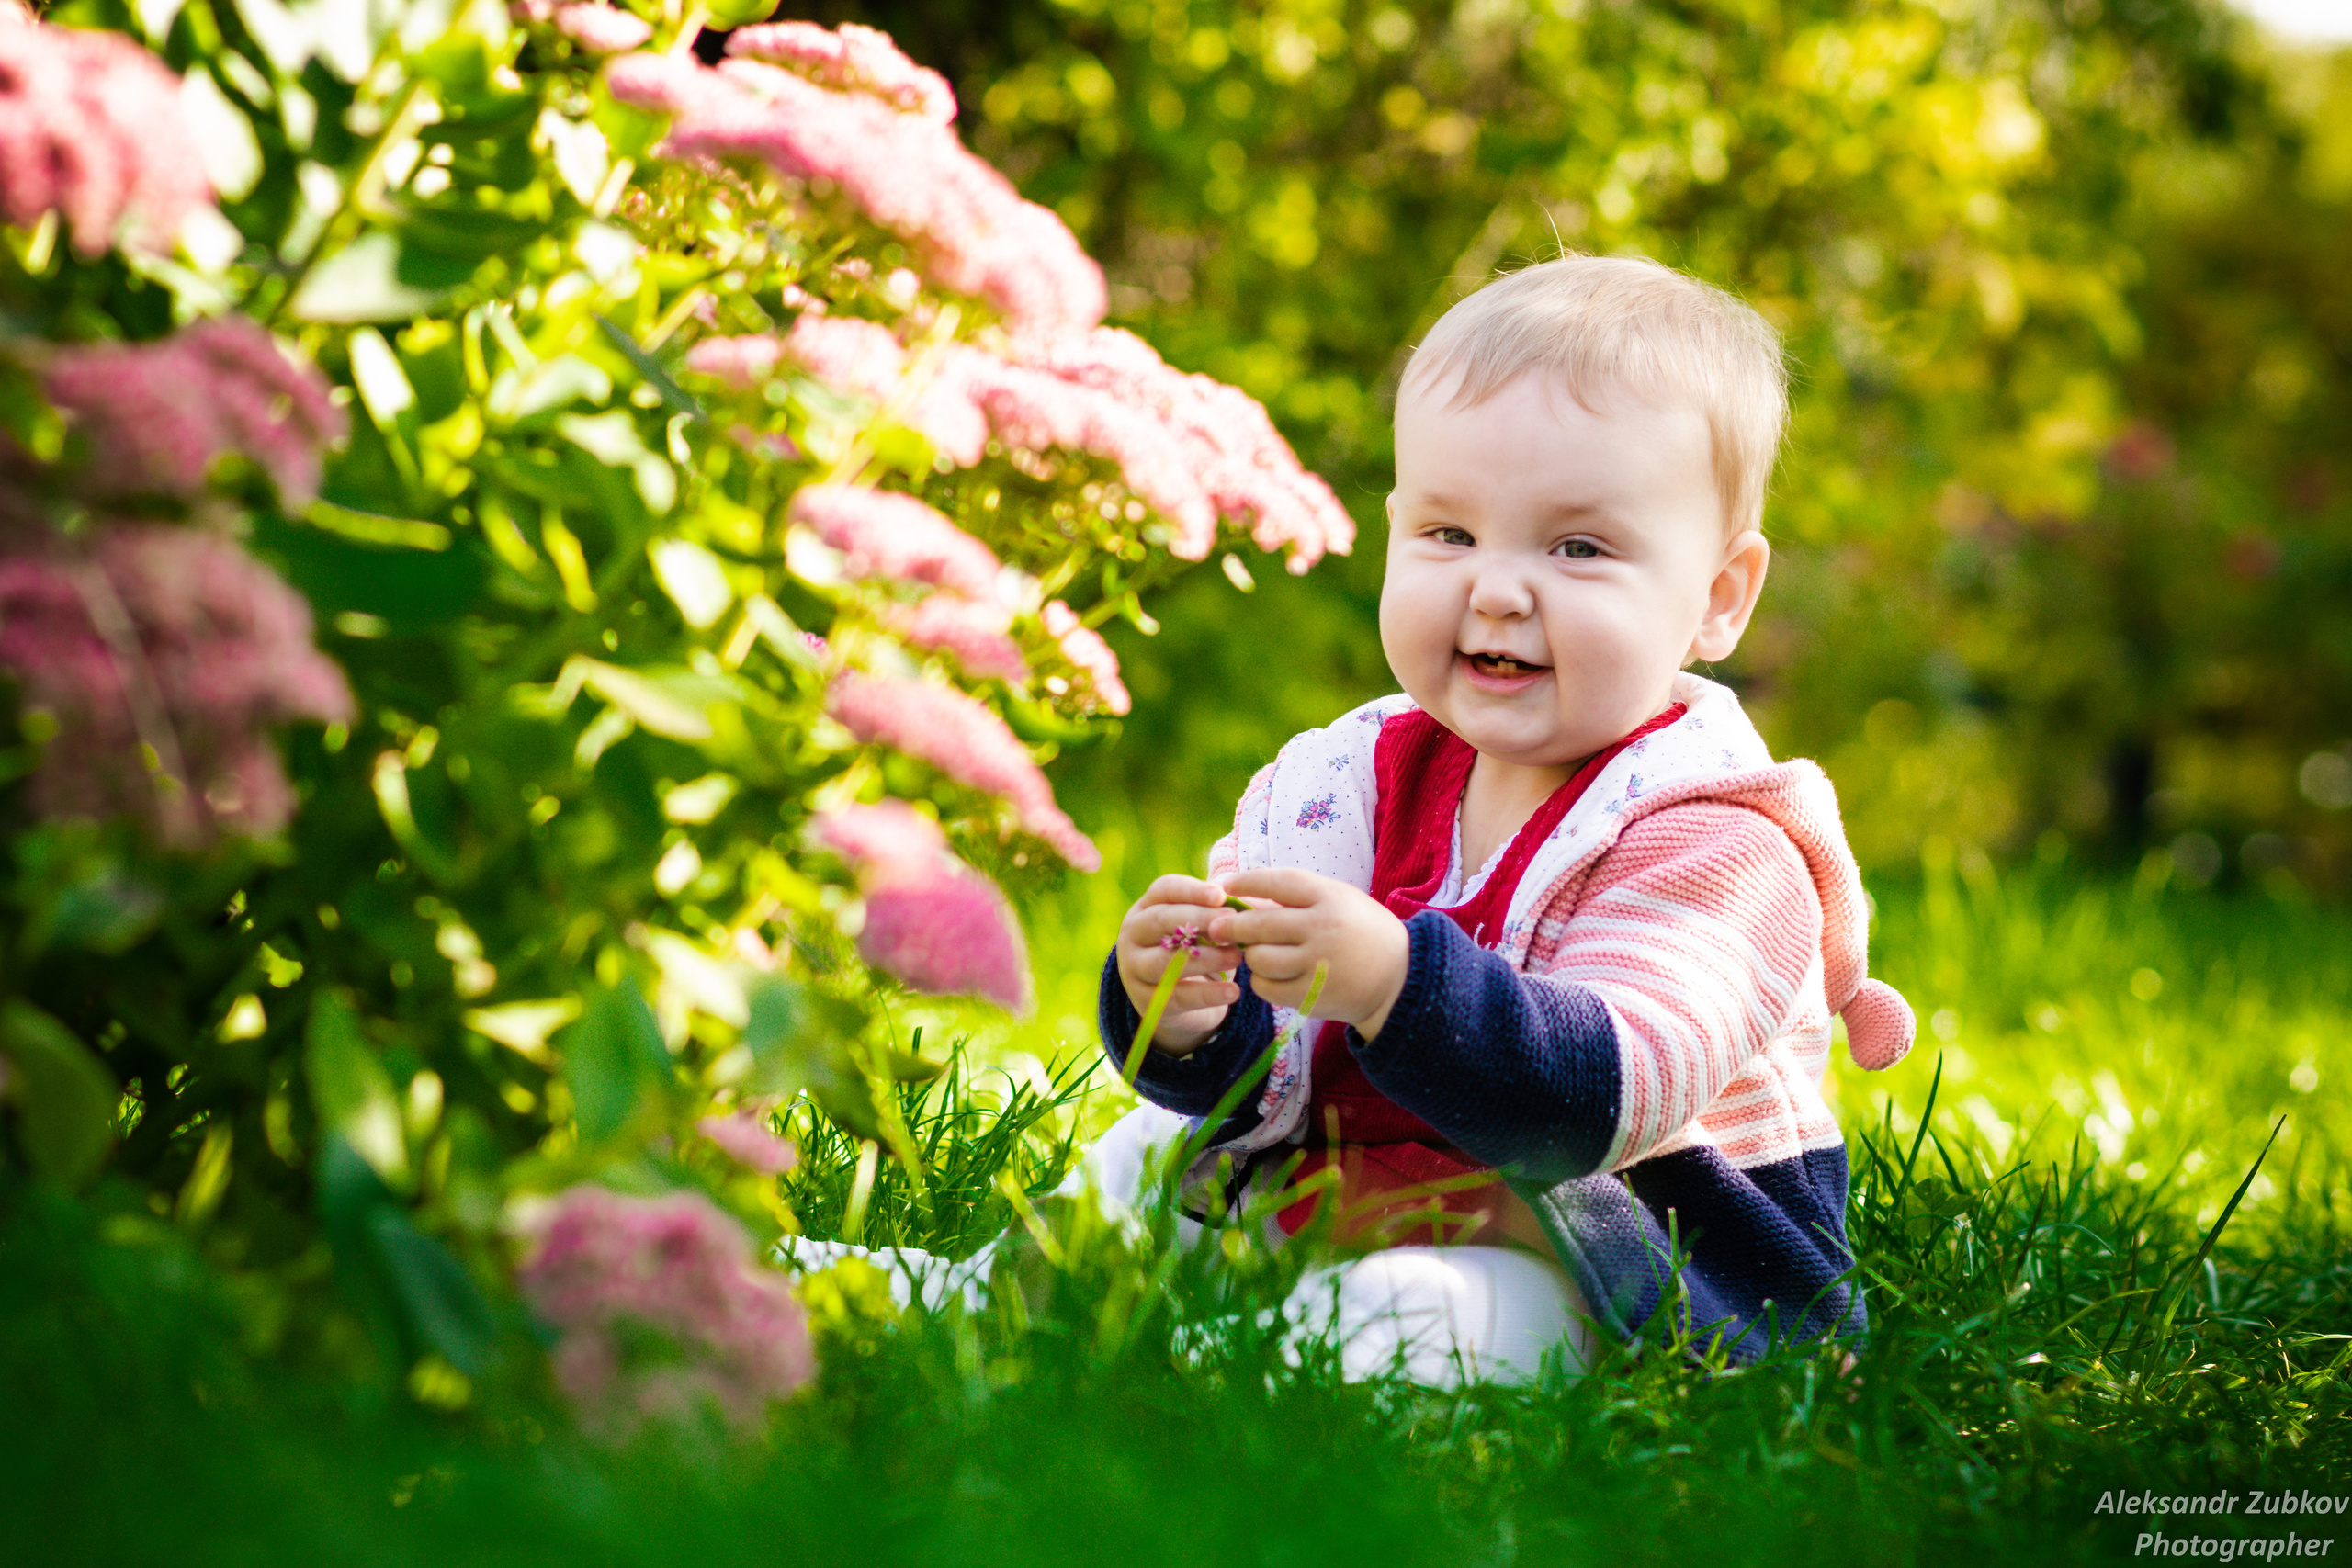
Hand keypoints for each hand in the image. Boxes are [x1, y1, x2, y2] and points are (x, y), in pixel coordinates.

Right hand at [1114, 875, 1246, 1056]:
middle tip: (1231, 924)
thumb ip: (1216, 912)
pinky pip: (1176, 996)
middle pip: (1161, 920)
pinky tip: (1233, 991)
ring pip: (1164, 961)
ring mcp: (1133, 968)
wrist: (1184, 1001)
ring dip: (1205, 958)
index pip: (1164, 889)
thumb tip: (1241, 900)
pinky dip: (1207, 994)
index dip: (1192, 890)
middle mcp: (1132, 934)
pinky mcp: (1145, 1001)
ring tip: (1236, 958)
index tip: (1221, 895)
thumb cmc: (1196, 950)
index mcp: (1146, 907)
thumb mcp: (1203, 928)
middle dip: (1199, 919)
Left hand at [1209, 868, 1409, 1038]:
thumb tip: (1242, 898)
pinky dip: (1261, 982)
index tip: (1223, 887)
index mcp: (1330, 897)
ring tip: (1259, 954)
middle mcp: (1323, 928)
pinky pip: (1266, 987)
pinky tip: (1271, 976)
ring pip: (1258, 958)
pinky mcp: (1313, 995)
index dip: (1245, 882)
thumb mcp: (1338, 901)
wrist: (1400, 978)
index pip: (1277, 882)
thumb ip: (1296, 898)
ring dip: (1251, 956)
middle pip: (1259, 924)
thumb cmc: (1362, 932)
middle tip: (1217, 928)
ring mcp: (1318, 964)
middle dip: (1230, 925)